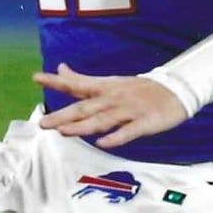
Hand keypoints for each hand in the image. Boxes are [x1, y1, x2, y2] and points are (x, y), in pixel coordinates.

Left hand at [34, 63, 188, 148]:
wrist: (175, 90)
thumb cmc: (138, 89)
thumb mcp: (109, 82)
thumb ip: (82, 79)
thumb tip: (60, 69)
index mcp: (104, 88)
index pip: (77, 84)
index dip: (57, 82)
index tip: (37, 77)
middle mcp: (113, 99)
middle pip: (85, 108)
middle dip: (64, 116)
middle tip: (43, 123)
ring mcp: (129, 111)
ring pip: (103, 120)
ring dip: (83, 126)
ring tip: (64, 132)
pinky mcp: (144, 123)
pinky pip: (128, 132)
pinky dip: (116, 137)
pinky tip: (103, 143)